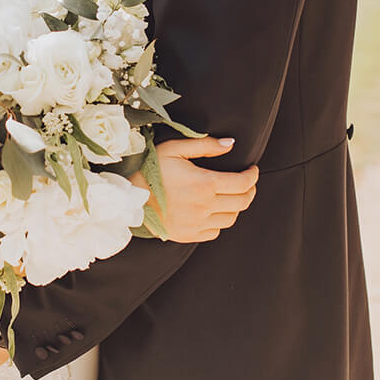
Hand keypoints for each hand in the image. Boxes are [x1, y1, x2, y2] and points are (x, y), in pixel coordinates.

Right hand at [132, 137, 258, 243]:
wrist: (127, 198)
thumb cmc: (150, 169)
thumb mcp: (174, 149)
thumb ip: (205, 145)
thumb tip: (230, 143)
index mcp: (204, 184)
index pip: (243, 183)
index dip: (253, 175)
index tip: (252, 170)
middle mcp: (205, 206)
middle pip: (243, 202)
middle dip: (250, 190)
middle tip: (247, 182)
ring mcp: (197, 224)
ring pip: (231, 218)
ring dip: (236, 206)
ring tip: (231, 196)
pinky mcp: (189, 235)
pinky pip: (215, 231)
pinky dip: (219, 221)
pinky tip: (213, 211)